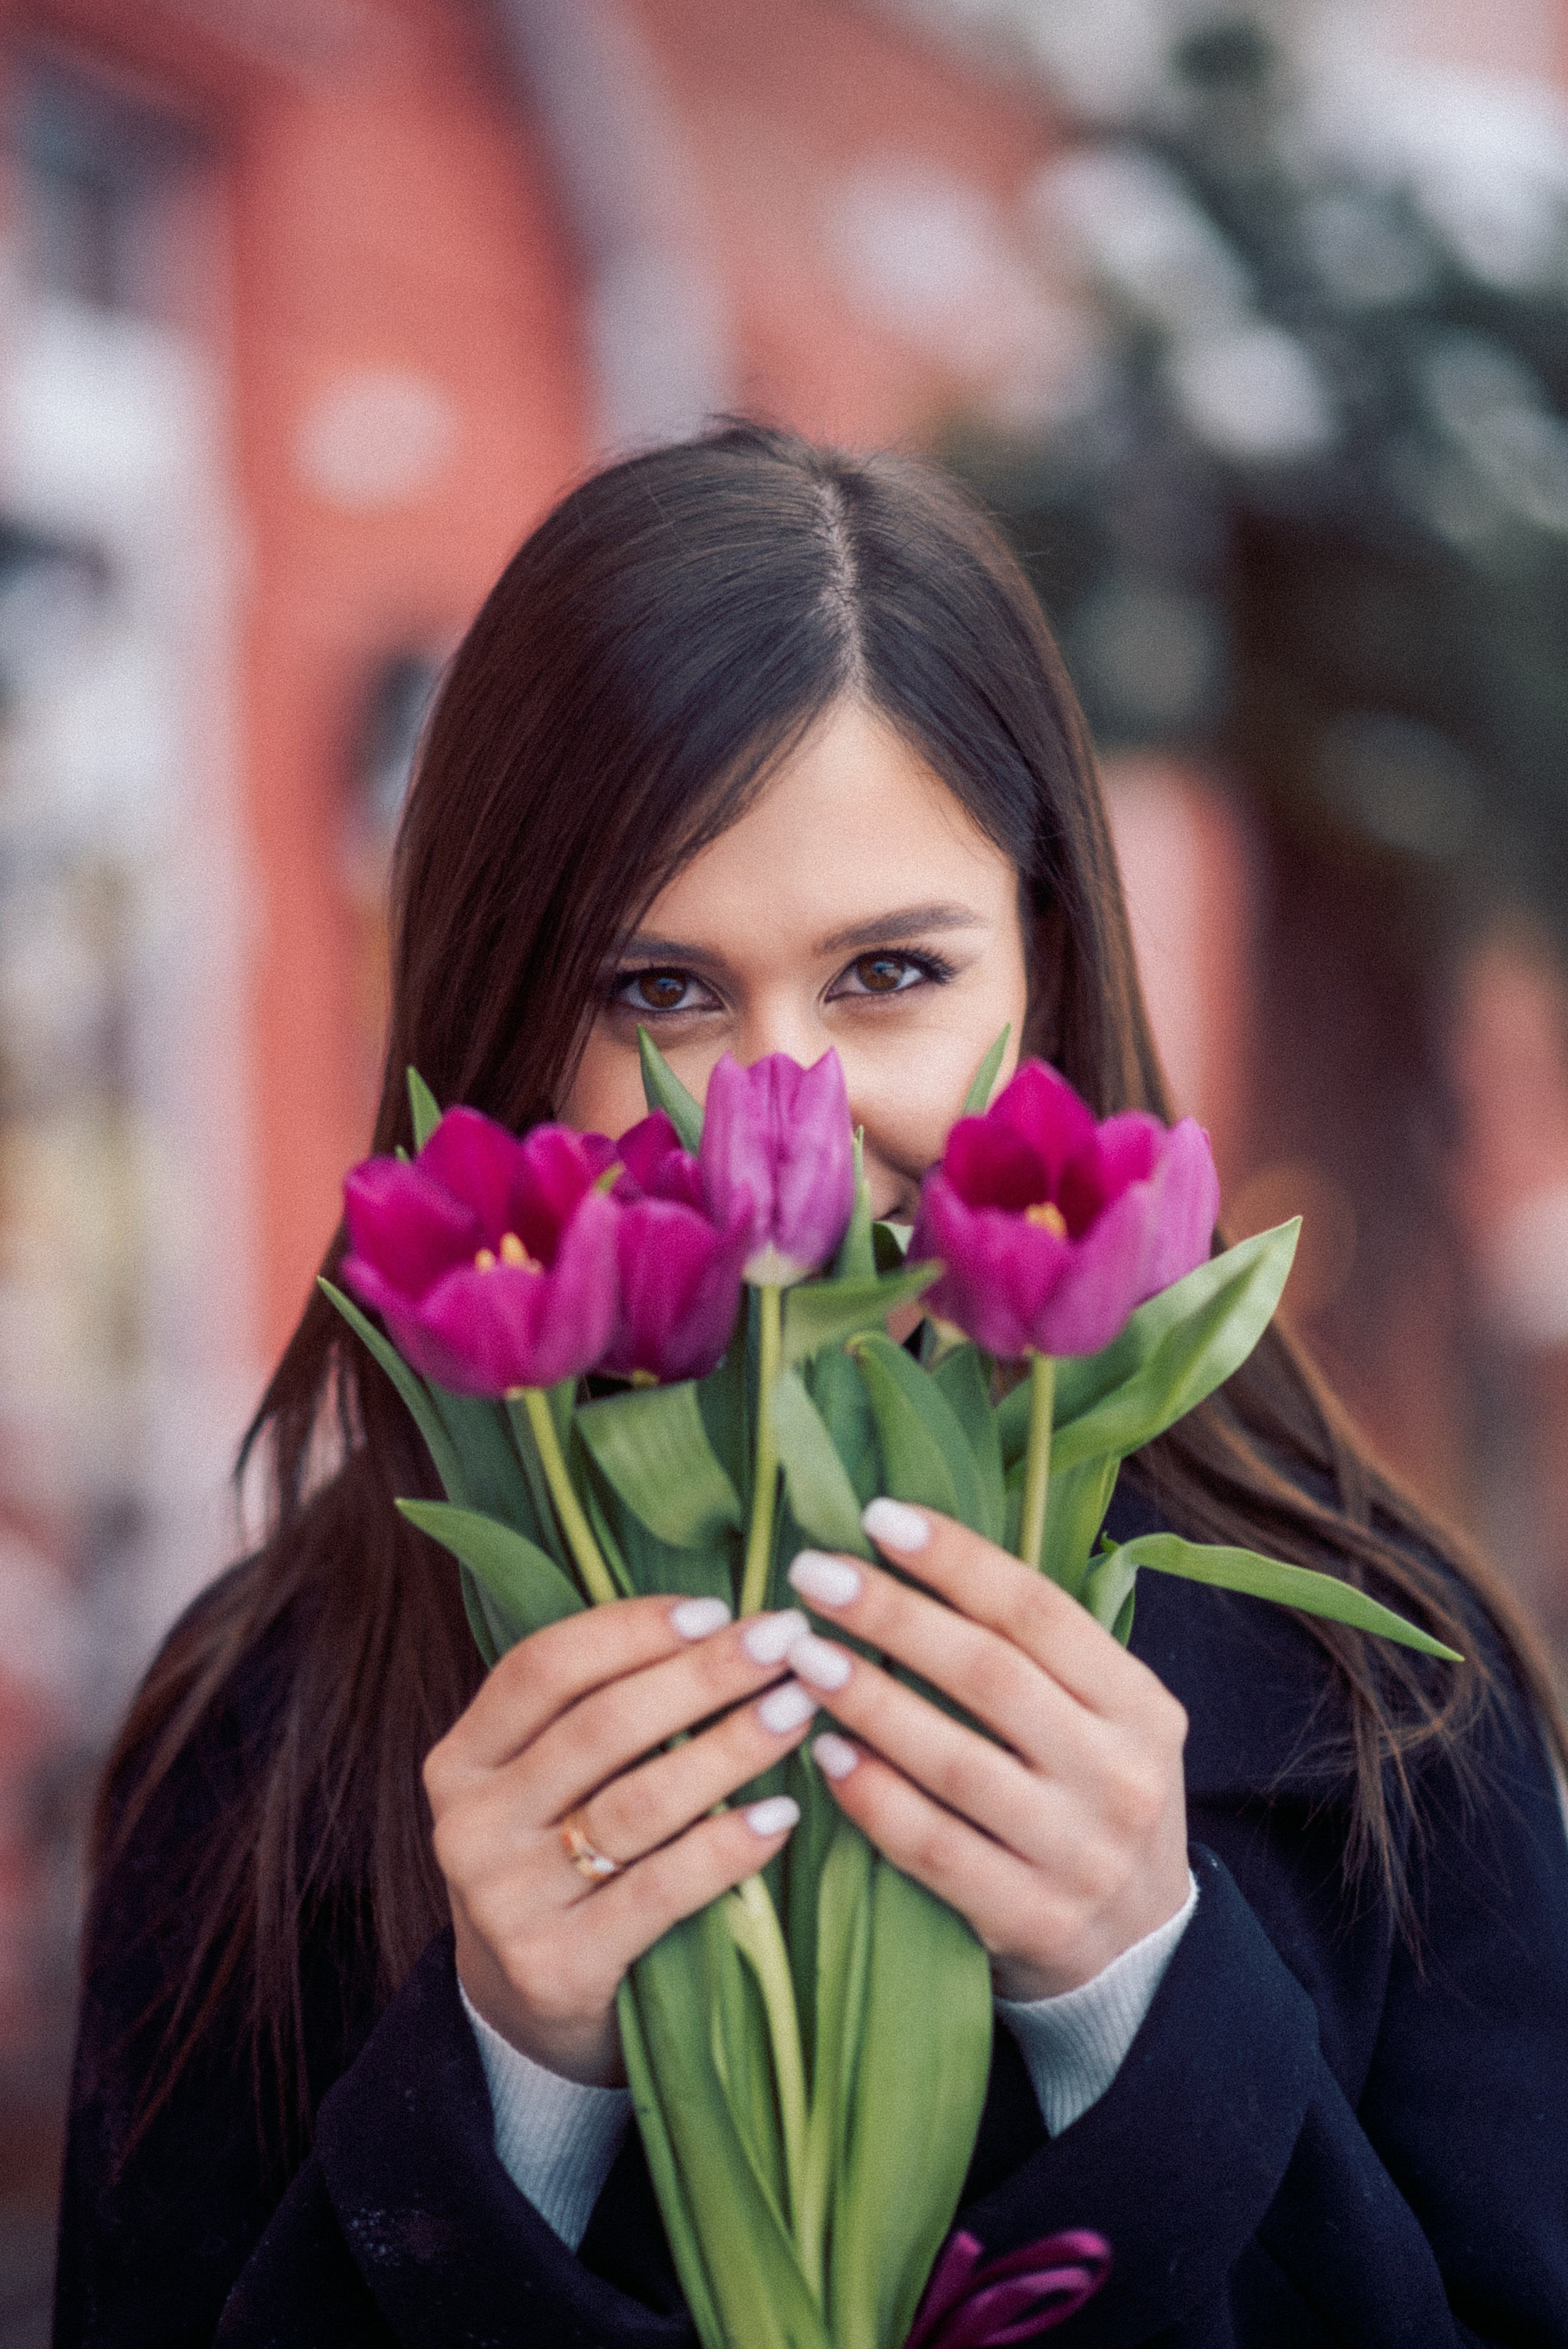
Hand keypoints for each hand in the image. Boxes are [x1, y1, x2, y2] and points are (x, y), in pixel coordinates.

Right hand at [424, 1596, 818, 2083]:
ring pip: (637, 1803)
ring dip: (731, 1748)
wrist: (521, 2010)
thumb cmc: (556, 1863)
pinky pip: (659, 1893)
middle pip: (600, 1726)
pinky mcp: (558, 1968)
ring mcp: (508, 1901)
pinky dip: (727, 1850)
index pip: (544, 1668)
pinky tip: (783, 1815)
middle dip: (703, 1674)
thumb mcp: (539, 1783)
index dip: (634, 1629)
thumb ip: (593, 1711)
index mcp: (460, 1760)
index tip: (719, 1607)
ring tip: (798, 1708)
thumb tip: (716, 1621)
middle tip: (785, 1642)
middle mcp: (471, 1825)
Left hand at [785, 1502, 1189, 2000]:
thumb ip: (1034, 1652)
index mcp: (1141, 1706)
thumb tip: (915, 1549)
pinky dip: (874, 1797)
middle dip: (893, 1615)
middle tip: (812, 1572)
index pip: (1038, 1612)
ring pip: (956, 1762)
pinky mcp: (1029, 1919)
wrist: (1136, 1951)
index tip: (878, 1517)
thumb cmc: (1090, 1798)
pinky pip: (934, 1848)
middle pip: (991, 1676)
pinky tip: (823, 1753)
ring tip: (801, 1654)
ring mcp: (1077, 1854)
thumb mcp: (1103, 1718)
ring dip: (869, 1700)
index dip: (956, 1559)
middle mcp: (1119, 1776)